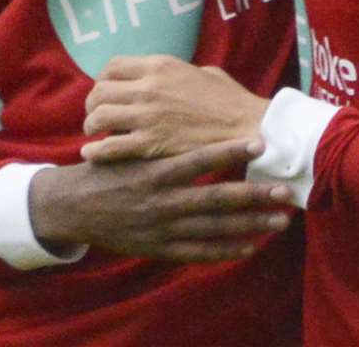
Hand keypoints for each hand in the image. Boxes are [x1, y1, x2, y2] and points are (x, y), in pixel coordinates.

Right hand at [29, 138, 293, 262]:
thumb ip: (158, 133)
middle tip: (285, 193)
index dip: (229, 152)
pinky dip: (226, 250)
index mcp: (155, 172)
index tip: (259, 143)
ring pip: (214, 230)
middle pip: (215, 200)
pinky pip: (199, 253)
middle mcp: (162, 202)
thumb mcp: (128, 146)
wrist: (74, 206)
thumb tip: (187, 105)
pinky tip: (251, 246)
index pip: (198, 160)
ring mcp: (163, 229)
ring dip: (250, 225)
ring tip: (280, 220)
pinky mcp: (160, 249)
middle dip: (253, 197)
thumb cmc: (106, 169)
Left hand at [81, 54, 268, 162]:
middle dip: (93, 104)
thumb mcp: (204, 72)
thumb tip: (173, 77)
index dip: (103, 80)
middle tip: (96, 115)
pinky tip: (91, 154)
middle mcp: (148, 88)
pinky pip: (110, 147)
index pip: (113, 66)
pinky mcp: (150, 144)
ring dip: (92, 126)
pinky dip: (96, 151)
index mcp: (160, 66)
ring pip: (99, 116)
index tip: (106, 91)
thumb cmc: (230, 101)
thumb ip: (180, 72)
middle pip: (100, 91)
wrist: (247, 127)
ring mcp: (148, 116)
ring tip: (94, 134)